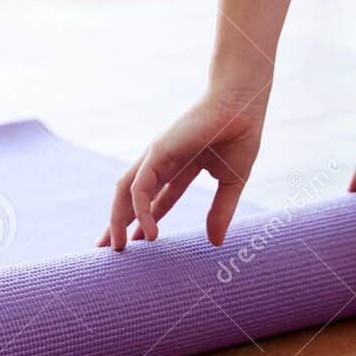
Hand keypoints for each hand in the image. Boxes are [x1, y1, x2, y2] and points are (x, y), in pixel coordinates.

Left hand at [99, 87, 267, 249]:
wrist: (243, 106)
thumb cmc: (241, 135)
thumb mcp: (231, 183)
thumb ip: (221, 211)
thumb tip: (215, 243)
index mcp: (180, 166)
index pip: (154, 199)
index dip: (146, 221)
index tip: (137, 244)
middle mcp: (162, 162)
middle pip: (133, 197)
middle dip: (120, 222)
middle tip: (111, 250)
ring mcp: (156, 156)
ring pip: (126, 192)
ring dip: (118, 219)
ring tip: (117, 247)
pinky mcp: (157, 152)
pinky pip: (140, 187)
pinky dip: (139, 210)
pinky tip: (148, 233)